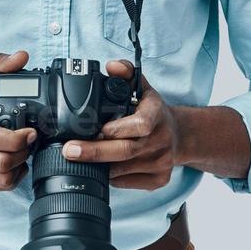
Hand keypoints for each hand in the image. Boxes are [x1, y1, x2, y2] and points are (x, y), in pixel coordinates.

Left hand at [61, 61, 182, 189]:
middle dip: (94, 152)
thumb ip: (126, 73)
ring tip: (79, 159)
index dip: (118, 129)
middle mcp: (161, 140)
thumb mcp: (142, 87)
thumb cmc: (153, 112)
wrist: (180, 136)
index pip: (141, 124)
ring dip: (98, 165)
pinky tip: (99, 168)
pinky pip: (127, 183)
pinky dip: (110, 177)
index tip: (98, 130)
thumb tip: (111, 66)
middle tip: (69, 150)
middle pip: (125, 151)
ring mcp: (161, 163)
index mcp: (157, 114)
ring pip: (123, 169)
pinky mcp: (158, 180)